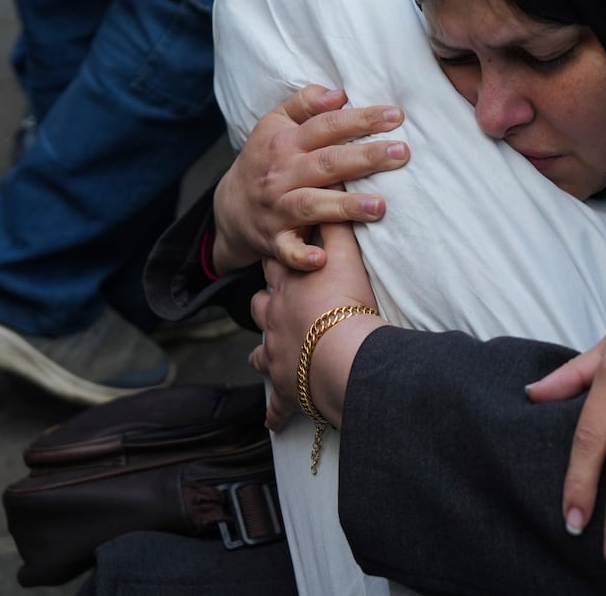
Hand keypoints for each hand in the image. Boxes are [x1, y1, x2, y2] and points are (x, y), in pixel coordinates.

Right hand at [211, 85, 409, 274]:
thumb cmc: (264, 159)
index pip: (327, 126)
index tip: (396, 116)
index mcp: (285, 142)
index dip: (361, 120)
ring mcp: (278, 208)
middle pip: (327, 163)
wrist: (229, 207)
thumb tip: (339, 93)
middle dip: (365, 157)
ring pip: (313, 205)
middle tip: (401, 153)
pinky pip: (287, 249)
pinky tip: (321, 259)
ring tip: (380, 206)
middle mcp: (282, 173)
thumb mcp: (275, 123)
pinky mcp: (274, 239)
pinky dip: (301, 255)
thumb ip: (306, 103)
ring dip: (345, 207)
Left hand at [249, 222, 383, 430]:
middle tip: (274, 304)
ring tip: (269, 357)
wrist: (342, 353)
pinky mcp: (287, 388)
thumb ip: (339, 224)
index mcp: (289, 285)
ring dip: (265, 354)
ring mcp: (277, 354)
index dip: (279, 255)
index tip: (280, 251)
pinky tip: (273, 421)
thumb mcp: (346, 255)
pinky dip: (275, 412)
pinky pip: (277, 404)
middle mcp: (275, 317)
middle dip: (265, 304)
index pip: (277, 262)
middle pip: (260, 305)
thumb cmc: (345, 303)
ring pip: (260, 353)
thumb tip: (332, 184)